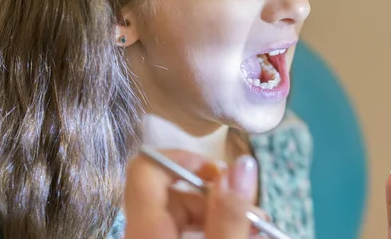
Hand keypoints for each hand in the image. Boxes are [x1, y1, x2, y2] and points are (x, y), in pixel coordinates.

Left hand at [124, 150, 257, 238]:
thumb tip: (243, 164)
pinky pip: (180, 231)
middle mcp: (139, 234)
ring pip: (179, 212)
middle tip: (250, 210)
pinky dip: (209, 228)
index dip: (183, 158)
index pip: (146, 166)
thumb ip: (230, 215)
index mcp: (146, 231)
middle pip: (170, 191)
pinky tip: (235, 234)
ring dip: (218, 212)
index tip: (219, 171)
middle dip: (214, 193)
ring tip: (251, 226)